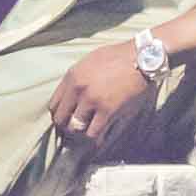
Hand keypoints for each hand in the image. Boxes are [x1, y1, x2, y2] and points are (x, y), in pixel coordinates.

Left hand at [43, 30, 160, 145]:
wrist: (141, 57)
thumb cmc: (119, 57)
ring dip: (81, 131)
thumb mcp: (90, 61)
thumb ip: (77, 77)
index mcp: (72, 76)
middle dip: (66, 126)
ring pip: (75, 127)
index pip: (53, 104)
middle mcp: (78, 89)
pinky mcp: (108, 110)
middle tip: (75, 128)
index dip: (59, 114)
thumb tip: (71, 93)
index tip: (66, 118)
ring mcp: (92, 100)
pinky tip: (100, 137)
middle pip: (60, 118)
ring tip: (89, 130)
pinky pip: (93, 132)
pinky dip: (95, 137)